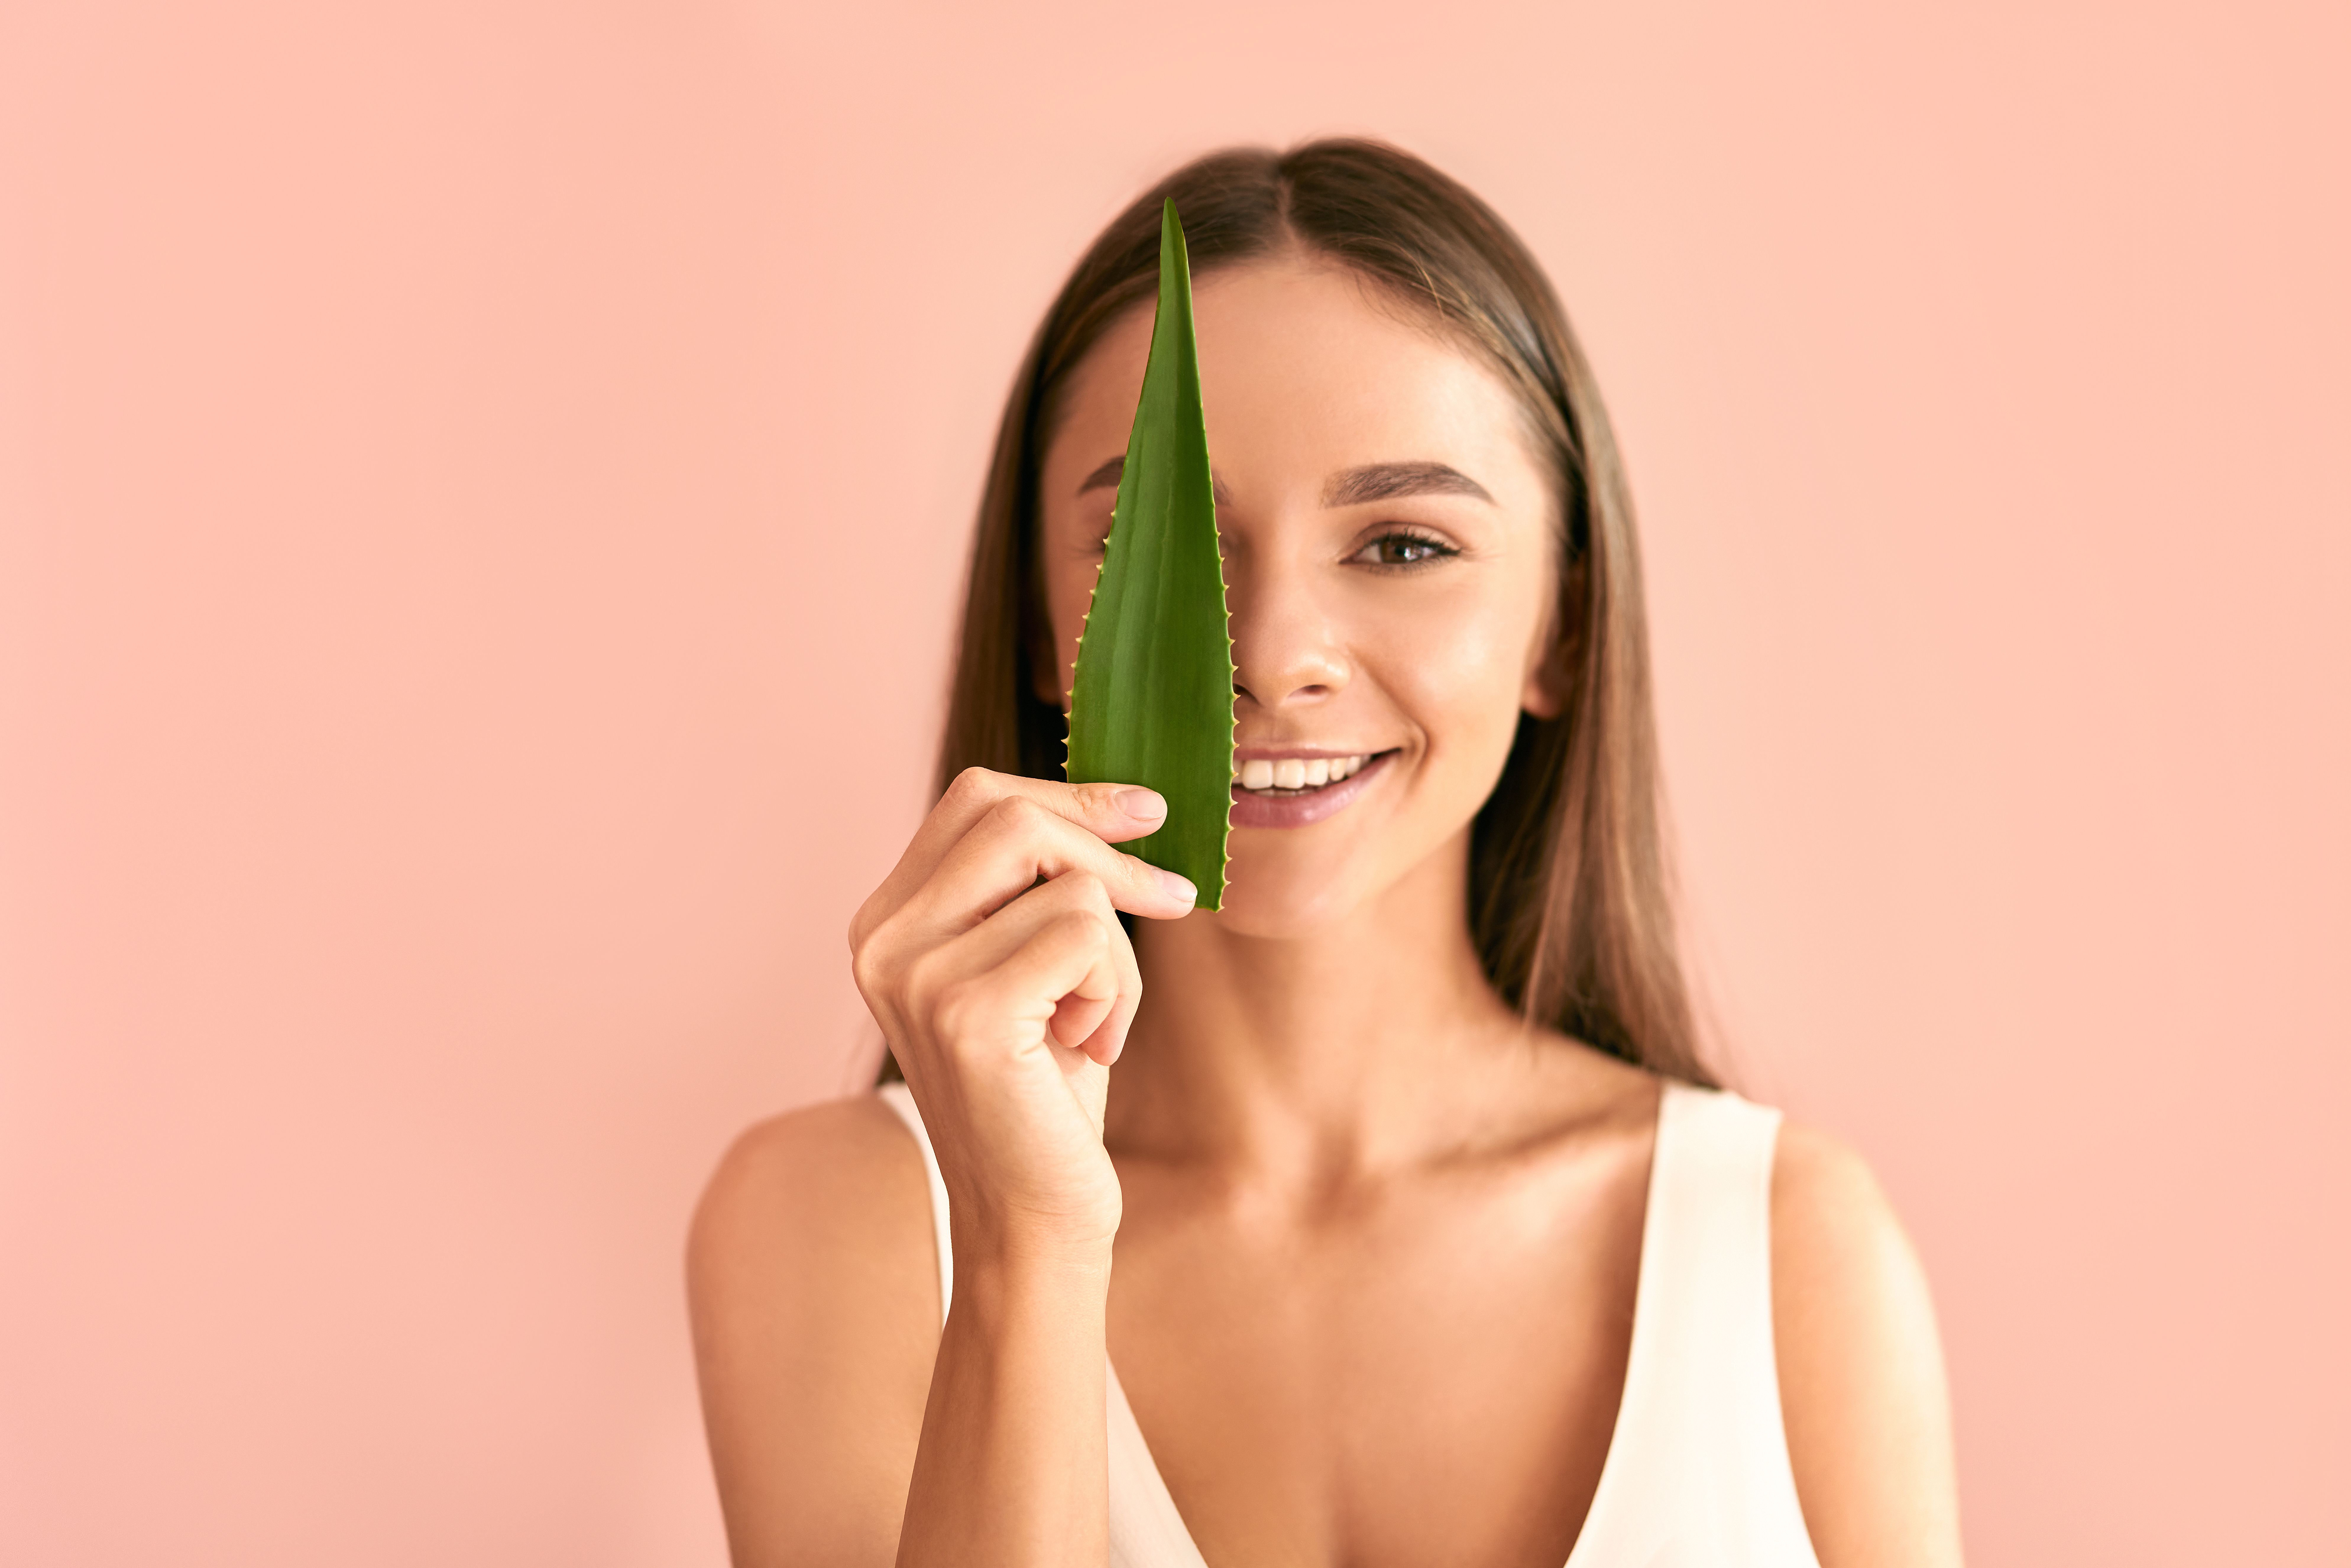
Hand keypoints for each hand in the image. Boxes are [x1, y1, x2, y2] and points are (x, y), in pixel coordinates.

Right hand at [849, 768, 1196, 1263]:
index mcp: (887, 923)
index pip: (976, 800)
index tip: (1146, 811)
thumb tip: (1121, 804)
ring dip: (1116, 957)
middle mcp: (884, 943)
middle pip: (1012, 819)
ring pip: (1069, 884)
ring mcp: (919, 977)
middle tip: (1169, 899)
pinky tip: (1088, 1049)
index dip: (1069, 793)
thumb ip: (1035, 888)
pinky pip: (1088, 935)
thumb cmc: (1045, 1093)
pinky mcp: (970, 1015)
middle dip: (1106, 855)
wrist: (1034, 1217)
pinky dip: (1116, 990)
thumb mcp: (1031, 968)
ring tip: (1093, 1025)